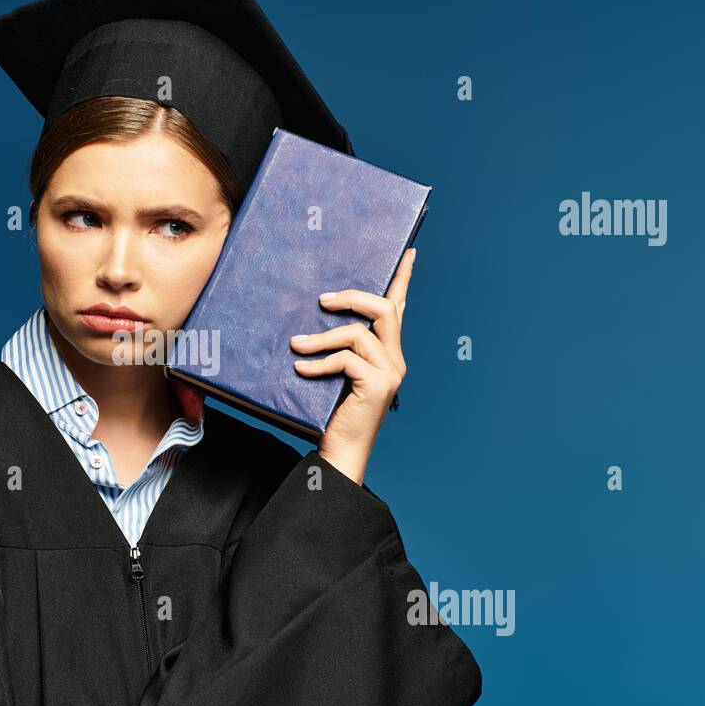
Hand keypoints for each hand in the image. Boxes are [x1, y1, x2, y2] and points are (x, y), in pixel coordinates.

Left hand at [290, 246, 415, 484]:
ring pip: (359, 333)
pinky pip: (347, 359)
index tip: (408, 253)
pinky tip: (300, 369)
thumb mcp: (335, 374)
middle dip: (352, 298)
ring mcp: (390, 372)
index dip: (402, 279)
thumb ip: (337, 349)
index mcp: (388, 353)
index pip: (398, 308)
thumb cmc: (331, 412)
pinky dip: (320, 362)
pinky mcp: (378, 385)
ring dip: (322, 337)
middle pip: (384, 310)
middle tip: (322, 300)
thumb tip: (310, 320)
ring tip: (296, 345)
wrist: (340, 453)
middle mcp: (395, 359)